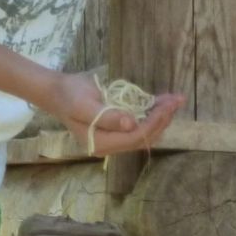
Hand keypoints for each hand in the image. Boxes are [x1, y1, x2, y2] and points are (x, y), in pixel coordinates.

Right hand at [42, 71, 185, 155]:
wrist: (58, 91)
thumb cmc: (69, 96)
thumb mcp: (84, 104)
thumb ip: (107, 116)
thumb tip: (131, 124)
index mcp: (101, 143)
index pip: (134, 137)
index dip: (152, 122)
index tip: (166, 105)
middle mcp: (110, 144)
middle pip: (143, 136)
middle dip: (162, 119)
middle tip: (177, 100)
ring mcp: (114, 136)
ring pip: (145, 130)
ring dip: (161, 116)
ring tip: (176, 100)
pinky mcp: (117, 126)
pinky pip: (139, 123)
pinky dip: (152, 112)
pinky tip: (164, 100)